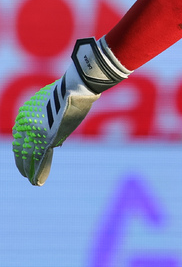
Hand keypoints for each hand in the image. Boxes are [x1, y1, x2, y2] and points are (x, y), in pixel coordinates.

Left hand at [12, 37, 130, 185]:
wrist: (76, 85)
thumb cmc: (71, 89)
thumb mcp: (55, 103)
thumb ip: (51, 118)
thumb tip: (55, 135)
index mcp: (26, 113)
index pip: (20, 138)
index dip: (22, 151)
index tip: (25, 159)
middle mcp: (26, 123)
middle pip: (21, 149)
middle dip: (23, 163)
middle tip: (26, 174)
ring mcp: (36, 131)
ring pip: (28, 157)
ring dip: (29, 171)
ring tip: (32, 181)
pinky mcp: (47, 138)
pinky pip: (39, 159)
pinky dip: (38, 172)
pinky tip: (37, 181)